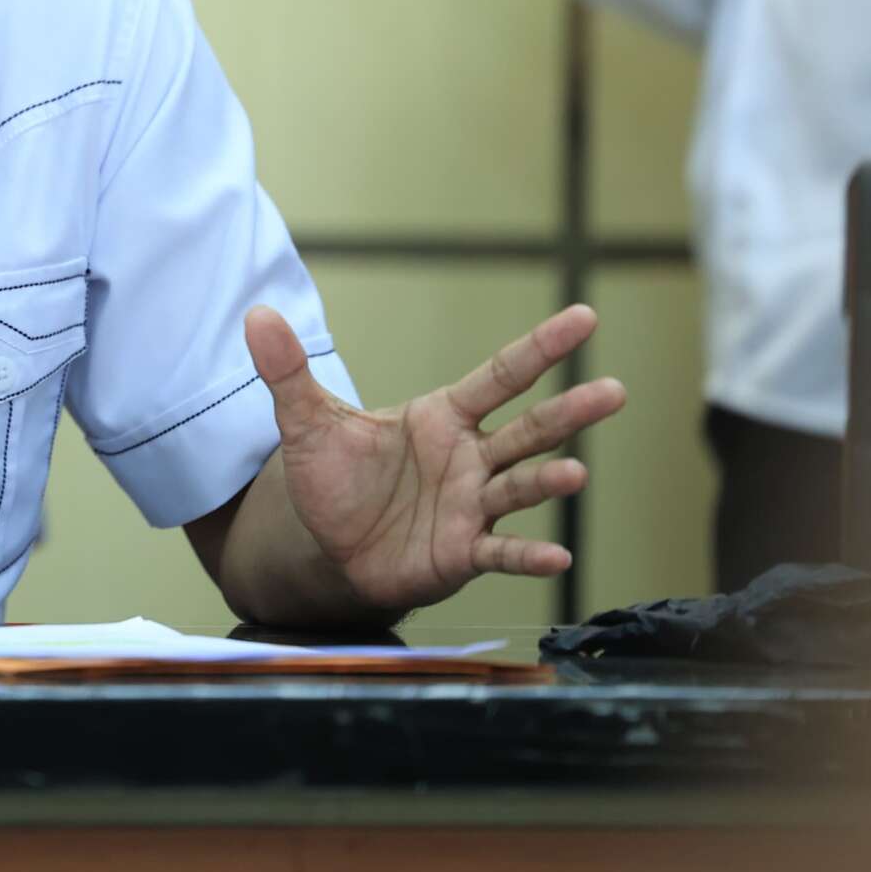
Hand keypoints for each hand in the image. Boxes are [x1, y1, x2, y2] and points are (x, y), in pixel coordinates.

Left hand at [246, 303, 626, 612]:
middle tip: (614, 390)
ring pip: (522, 485)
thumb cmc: (332, 479)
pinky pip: (502, 551)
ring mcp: (472, 505)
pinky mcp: (463, 552)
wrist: (325, 546)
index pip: (501, 375)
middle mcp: (470, 457)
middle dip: (571, 410)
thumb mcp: (306, 422)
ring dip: (550, 480)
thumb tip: (255, 316)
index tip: (586, 317)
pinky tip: (559, 555)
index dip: (541, 347)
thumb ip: (287, 372)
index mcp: (443, 416)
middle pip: (529, 428)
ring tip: (578, 473)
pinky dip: (528, 553)